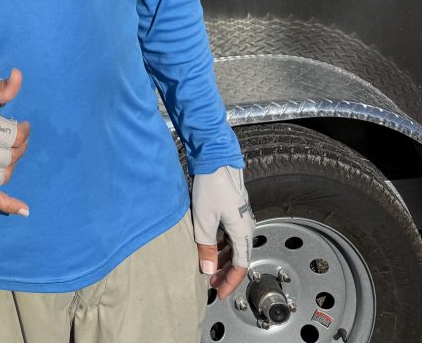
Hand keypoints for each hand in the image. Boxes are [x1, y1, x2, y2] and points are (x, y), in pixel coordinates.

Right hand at [0, 67, 30, 214]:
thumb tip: (19, 76)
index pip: (12, 136)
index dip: (23, 130)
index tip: (22, 124)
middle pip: (9, 157)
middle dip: (19, 147)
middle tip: (14, 138)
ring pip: (2, 176)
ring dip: (10, 165)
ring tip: (6, 153)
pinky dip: (7, 205)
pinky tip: (24, 210)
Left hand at [192, 165, 256, 299]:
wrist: (216, 157)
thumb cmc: (212, 185)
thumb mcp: (204, 219)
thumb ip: (205, 247)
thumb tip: (208, 270)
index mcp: (243, 232)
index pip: (240, 267)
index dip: (230, 282)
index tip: (219, 293)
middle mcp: (246, 227)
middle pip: (238, 258)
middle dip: (224, 272)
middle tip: (210, 281)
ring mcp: (241, 218)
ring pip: (234, 247)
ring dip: (221, 258)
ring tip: (206, 265)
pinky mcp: (234, 210)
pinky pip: (230, 235)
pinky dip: (220, 245)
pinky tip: (208, 246)